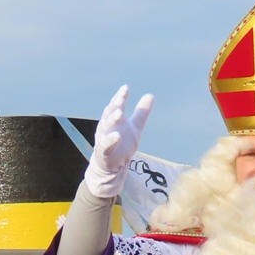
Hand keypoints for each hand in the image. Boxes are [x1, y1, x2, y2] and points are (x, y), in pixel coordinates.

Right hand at [84, 85, 154, 199]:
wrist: (113, 165)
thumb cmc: (121, 144)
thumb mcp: (135, 127)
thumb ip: (141, 113)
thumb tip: (150, 95)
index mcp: (113, 120)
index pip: (116, 106)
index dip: (120, 97)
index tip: (126, 88)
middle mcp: (106, 127)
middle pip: (109, 114)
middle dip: (115, 106)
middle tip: (121, 98)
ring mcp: (103, 139)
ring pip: (105, 127)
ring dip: (111, 119)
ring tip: (119, 113)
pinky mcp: (103, 152)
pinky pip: (105, 145)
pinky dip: (110, 140)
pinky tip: (116, 136)